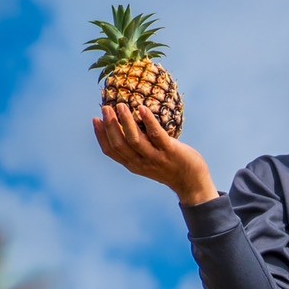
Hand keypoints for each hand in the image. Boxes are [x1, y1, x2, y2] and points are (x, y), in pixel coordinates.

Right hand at [93, 103, 217, 204]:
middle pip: (119, 144)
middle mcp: (141, 163)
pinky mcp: (170, 151)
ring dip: (126, 121)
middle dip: (110, 125)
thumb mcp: (148, 161)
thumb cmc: (170, 167)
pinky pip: (157, 135)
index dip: (101, 135)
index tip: (96, 119)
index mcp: (133, 164)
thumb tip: (128, 125)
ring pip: (135, 139)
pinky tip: (142, 109)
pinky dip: (148, 121)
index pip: (111, 151)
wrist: (192, 183)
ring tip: (121, 106)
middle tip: (106, 108)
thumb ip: (137, 149)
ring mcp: (155, 158)